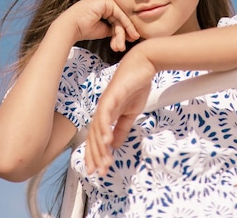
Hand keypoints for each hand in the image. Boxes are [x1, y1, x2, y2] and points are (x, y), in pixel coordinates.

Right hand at [59, 0, 139, 51]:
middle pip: (118, 16)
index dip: (122, 28)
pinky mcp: (106, 0)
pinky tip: (127, 36)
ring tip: (121, 46)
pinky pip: (119, 14)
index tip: (127, 40)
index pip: (115, 16)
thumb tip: (125, 33)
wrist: (70, 28)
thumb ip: (113, 28)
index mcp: (99, 3)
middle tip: (130, 42)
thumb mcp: (102, 29)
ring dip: (123, 33)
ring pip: (120, 17)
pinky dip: (125, 26)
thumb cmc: (82, 29)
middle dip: (125, 31)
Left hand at [85, 47, 155, 174]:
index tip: (97, 170)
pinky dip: (104, 128)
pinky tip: (107, 141)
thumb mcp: (131, 113)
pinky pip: (106, 114)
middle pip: (93, 137)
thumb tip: (116, 145)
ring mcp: (105, 103)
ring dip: (100, 147)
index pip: (96, 138)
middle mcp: (102, 110)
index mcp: (106, 114)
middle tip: (98, 172)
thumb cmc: (136, 86)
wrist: (143, 65)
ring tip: (104, 162)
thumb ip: (122, 128)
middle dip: (95, 156)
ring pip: (97, 129)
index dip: (95, 155)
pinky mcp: (112, 95)